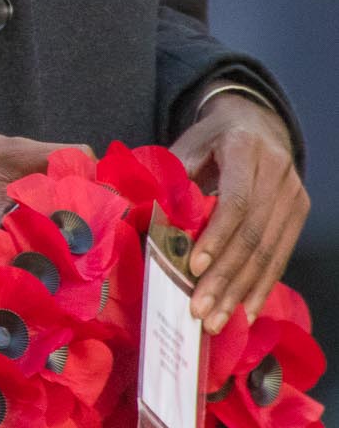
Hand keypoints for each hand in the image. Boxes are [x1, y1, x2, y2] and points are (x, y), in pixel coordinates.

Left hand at [172, 88, 308, 333]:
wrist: (255, 124)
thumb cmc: (209, 139)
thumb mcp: (186, 145)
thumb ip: (171, 179)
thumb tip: (147, 216)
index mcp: (245, 150)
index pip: (236, 201)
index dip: (217, 237)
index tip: (194, 267)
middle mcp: (277, 173)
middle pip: (253, 235)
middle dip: (226, 277)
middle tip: (200, 310)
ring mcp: (294, 196)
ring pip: (269, 252)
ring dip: (241, 291)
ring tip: (218, 320)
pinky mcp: (299, 214)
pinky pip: (281, 257)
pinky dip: (261, 286)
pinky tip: (245, 310)